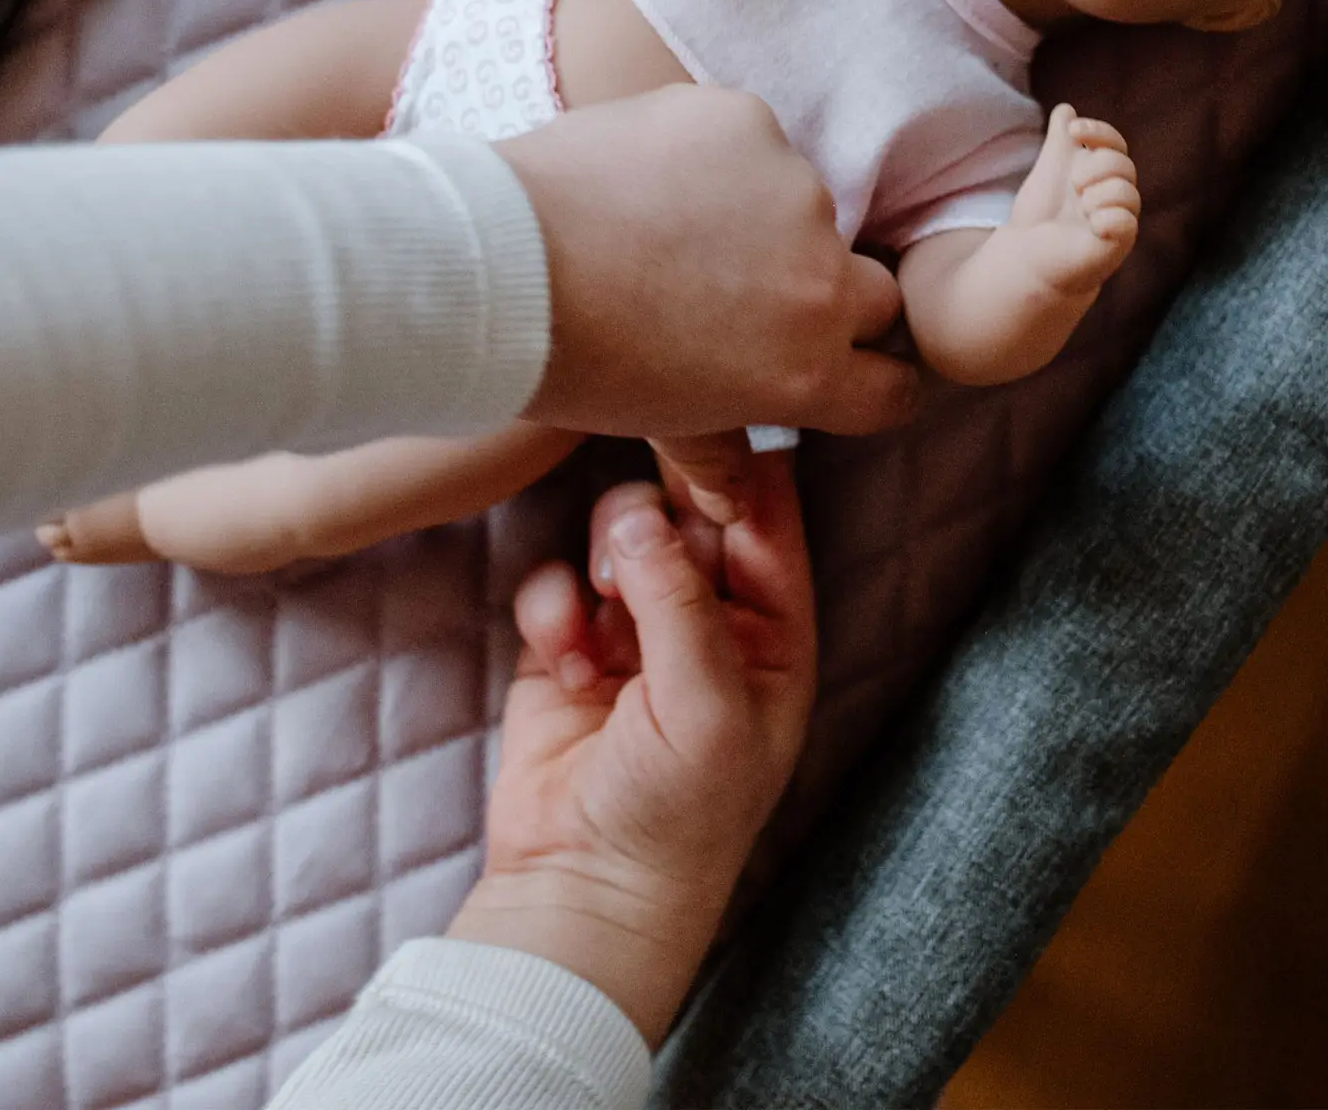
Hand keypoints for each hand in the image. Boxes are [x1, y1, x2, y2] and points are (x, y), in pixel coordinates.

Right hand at [448, 465, 814, 1046]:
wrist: (583, 893)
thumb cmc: (678, 818)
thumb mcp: (706, 708)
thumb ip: (683, 603)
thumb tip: (646, 516)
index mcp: (773, 628)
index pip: (766, 518)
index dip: (735, 472)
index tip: (696, 435)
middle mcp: (711, 617)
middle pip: (689, 509)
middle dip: (658, 511)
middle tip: (633, 536)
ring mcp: (636, 627)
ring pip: (621, 532)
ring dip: (605, 555)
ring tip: (601, 611)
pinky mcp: (567, 645)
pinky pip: (559, 581)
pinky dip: (555, 604)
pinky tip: (564, 656)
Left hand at [497, 86, 917, 437]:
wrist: (499, 264)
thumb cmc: (569, 357)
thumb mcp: (654, 421)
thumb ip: (714, 451)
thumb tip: (735, 501)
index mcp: (806, 373)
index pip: (893, 386)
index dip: (870, 374)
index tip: (846, 360)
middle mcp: (824, 285)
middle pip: (872, 290)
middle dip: (826, 290)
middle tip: (751, 285)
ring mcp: (794, 194)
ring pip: (802, 201)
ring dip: (758, 212)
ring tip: (667, 222)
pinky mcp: (749, 123)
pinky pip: (750, 137)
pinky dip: (710, 151)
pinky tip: (647, 172)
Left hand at [1004, 103, 1140, 295]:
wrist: (1028, 255)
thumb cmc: (1042, 215)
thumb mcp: (1048, 170)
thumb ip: (1059, 141)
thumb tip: (1066, 108)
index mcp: (1102, 175)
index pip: (1115, 143)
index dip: (1099, 131)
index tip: (1074, 130)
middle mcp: (1116, 195)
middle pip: (1123, 165)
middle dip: (1095, 166)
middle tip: (1074, 185)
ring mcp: (1119, 220)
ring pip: (1128, 192)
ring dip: (1097, 194)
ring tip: (1080, 208)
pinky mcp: (1116, 244)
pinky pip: (1126, 223)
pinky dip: (1106, 218)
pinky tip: (1091, 224)